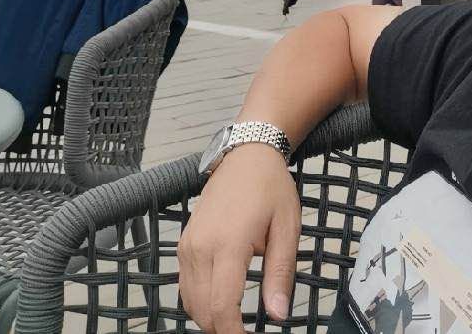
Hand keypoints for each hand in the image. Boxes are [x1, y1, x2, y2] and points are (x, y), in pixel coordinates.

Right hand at [179, 144, 300, 333]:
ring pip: (189, 301)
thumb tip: (278, 315)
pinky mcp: (184, 243)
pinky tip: (223, 299)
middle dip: (222, 328)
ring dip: (210, 317)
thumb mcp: (287, 229)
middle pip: (202, 310)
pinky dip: (201, 300)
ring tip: (237, 319)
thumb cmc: (270, 188)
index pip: (222, 306)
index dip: (234, 333)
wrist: (246, 156)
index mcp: (228, 244)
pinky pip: (185, 284)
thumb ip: (280, 274)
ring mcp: (188, 245)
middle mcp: (200, 247)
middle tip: (246, 331)